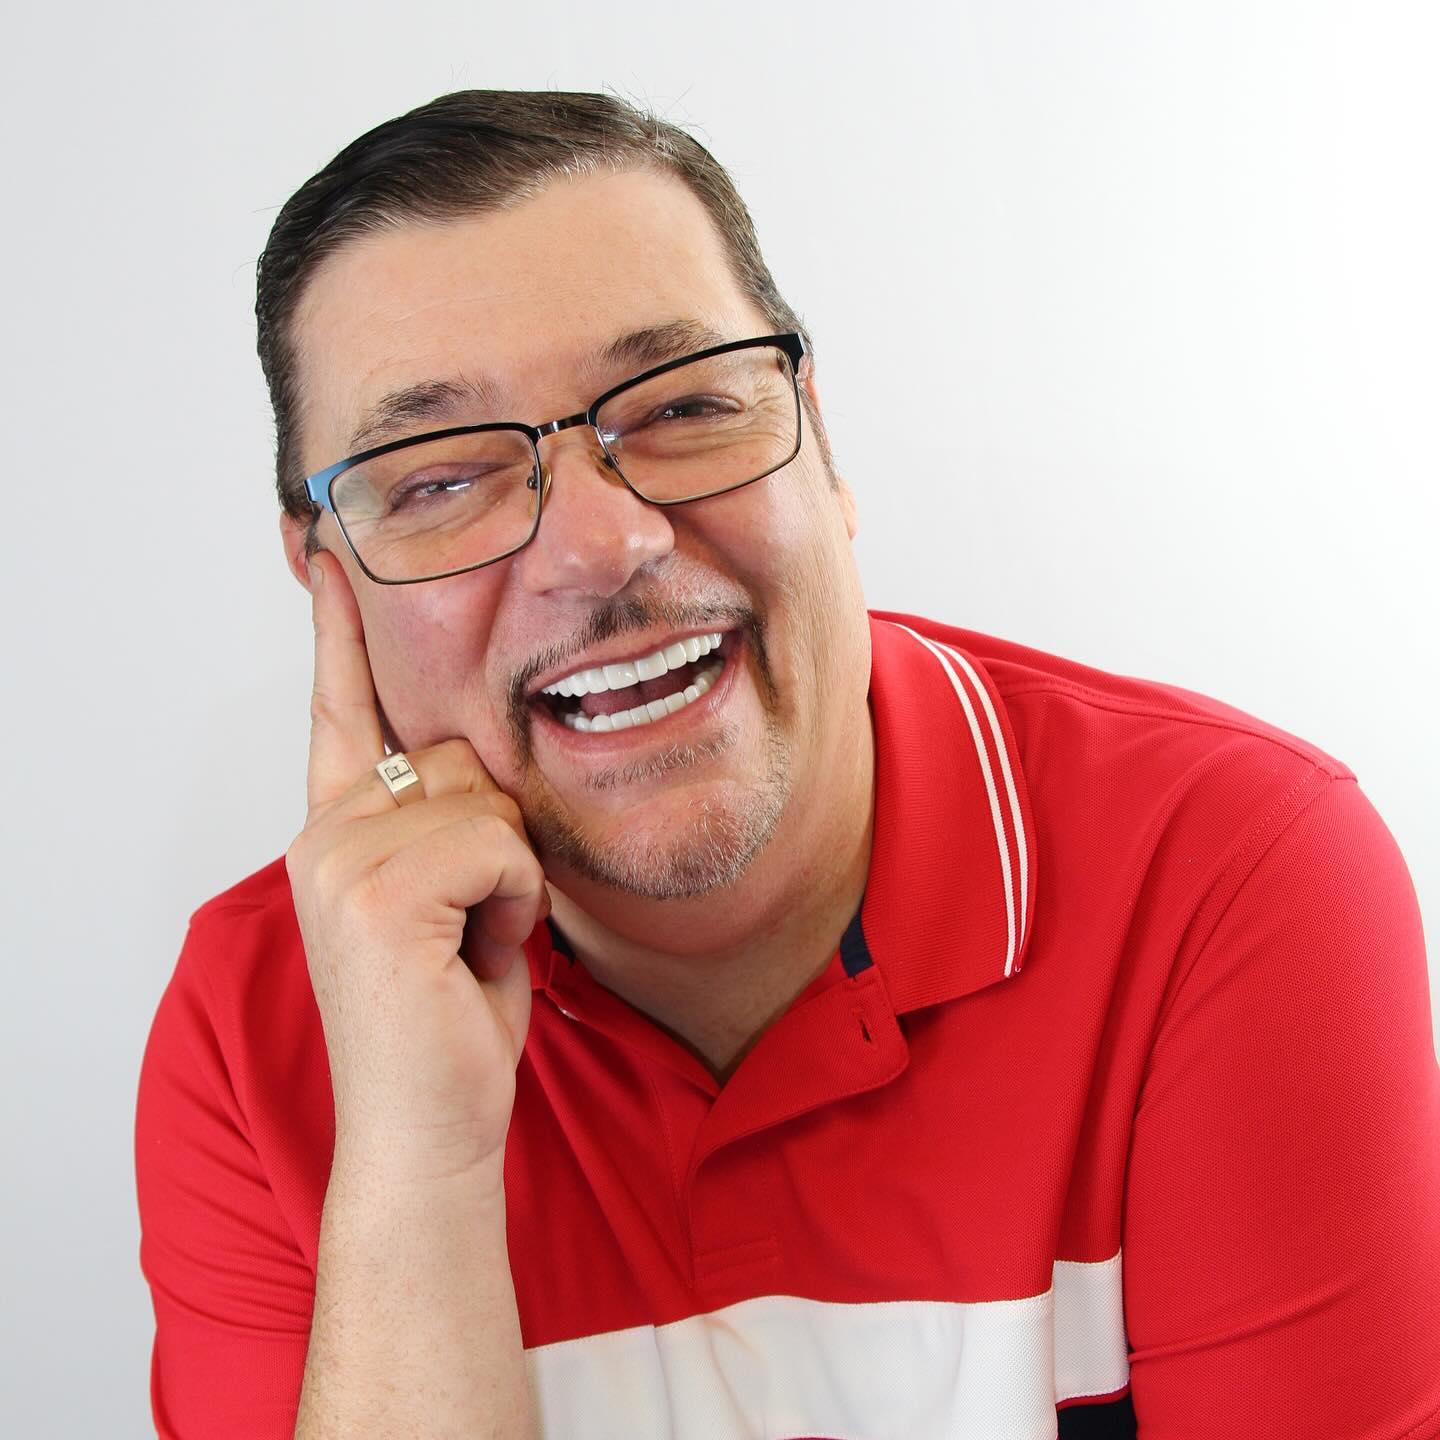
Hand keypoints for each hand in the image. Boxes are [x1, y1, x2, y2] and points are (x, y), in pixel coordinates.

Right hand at [284, 549, 547, 1187]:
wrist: (429, 1132)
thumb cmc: (449, 1022)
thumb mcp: (455, 904)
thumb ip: (448, 827)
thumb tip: (481, 764)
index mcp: (339, 834)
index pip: (343, 712)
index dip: (343, 634)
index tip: (335, 555)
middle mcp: (326, 835)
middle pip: (460, 754)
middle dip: (500, 836)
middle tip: (476, 923)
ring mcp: (341, 861)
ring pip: (487, 801)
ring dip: (510, 876)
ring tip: (474, 943)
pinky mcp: (377, 893)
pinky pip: (499, 845)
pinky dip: (515, 901)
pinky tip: (478, 956)